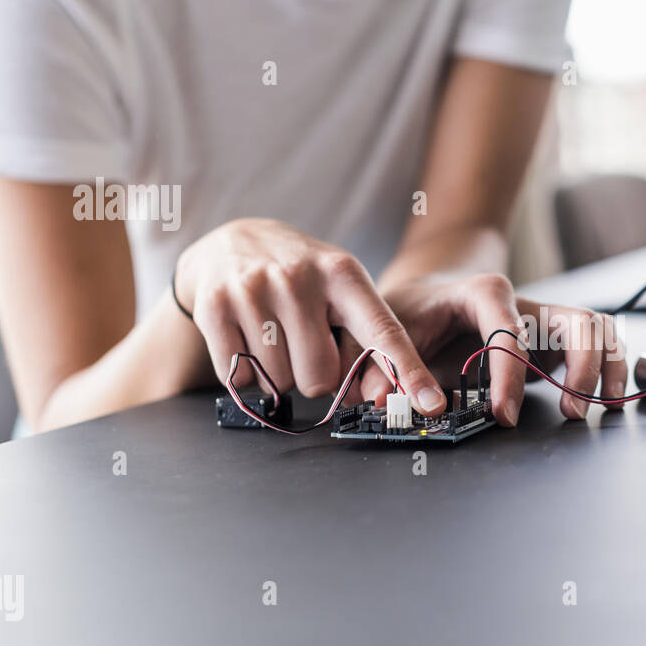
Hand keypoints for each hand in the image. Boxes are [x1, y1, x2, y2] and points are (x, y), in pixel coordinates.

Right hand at [174, 218, 446, 412]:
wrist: (230, 241)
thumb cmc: (299, 276)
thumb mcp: (339, 285)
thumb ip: (366, 332)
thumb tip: (385, 396)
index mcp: (343, 274)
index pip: (383, 332)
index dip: (409, 373)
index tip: (431, 405)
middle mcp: (300, 277)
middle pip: (320, 378)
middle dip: (314, 378)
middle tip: (303, 346)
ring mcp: (254, 289)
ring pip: (278, 382)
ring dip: (277, 375)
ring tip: (273, 336)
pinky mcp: (215, 305)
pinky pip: (239, 378)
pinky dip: (245, 374)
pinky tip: (246, 341)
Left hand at [376, 274, 627, 425]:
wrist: (427, 295)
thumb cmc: (412, 313)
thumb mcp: (389, 331)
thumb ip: (384, 365)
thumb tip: (381, 400)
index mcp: (483, 294)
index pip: (508, 330)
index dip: (509, 373)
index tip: (502, 414)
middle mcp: (523, 304)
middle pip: (576, 321)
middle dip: (581, 367)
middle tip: (568, 412)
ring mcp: (544, 321)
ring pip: (598, 330)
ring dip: (605, 368)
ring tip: (593, 409)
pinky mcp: (555, 341)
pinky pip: (600, 345)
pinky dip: (611, 369)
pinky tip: (607, 400)